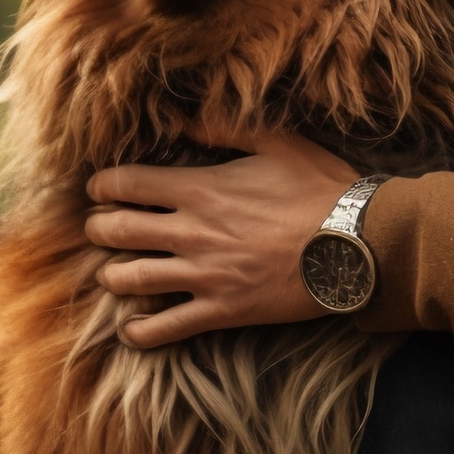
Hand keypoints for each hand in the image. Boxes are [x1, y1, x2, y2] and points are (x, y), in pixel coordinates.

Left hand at [84, 130, 360, 347]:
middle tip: (99, 228)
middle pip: (116, 232)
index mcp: (199, 189)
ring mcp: (204, 276)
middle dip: (98, 228)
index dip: (101, 186)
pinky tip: (131, 329)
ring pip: (131, 280)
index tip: (96, 189)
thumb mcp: (277, 142)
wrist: (357, 243)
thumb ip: (224, 130)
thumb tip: (181, 121)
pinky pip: (166, 329)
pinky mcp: (222, 310)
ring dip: (112, 276)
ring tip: (112, 273)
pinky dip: (140, 332)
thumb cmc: (321, 188)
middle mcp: (191, 233)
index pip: (126, 185)